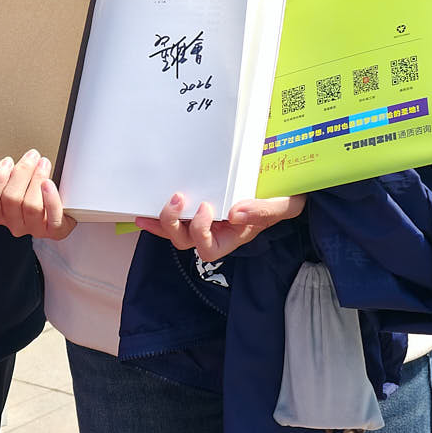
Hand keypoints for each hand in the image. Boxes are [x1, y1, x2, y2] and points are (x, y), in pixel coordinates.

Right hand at [0, 150, 77, 240]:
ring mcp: (34, 229)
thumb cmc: (36, 194)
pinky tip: (49, 184)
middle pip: (11, 199)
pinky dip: (51, 199)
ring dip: (37, 179)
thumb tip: (19, 156)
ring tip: (43, 163)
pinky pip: (53, 217)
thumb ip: (12, 174)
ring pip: (31, 206)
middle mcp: (14, 224)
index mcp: (0, 214)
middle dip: (22, 172)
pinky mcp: (55, 231)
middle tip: (32, 156)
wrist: (63, 211)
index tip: (8, 161)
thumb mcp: (17, 184)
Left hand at [135, 192, 306, 263]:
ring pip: (176, 233)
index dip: (201, 232)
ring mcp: (206, 220)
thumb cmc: (287, 197)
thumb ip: (263, 210)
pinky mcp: (198, 205)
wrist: (289, 184)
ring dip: (164, 219)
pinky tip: (142, 214)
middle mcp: (217, 232)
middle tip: (179, 198)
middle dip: (175, 224)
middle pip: (186, 242)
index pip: (209, 249)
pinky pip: (174, 219)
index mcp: (235, 236)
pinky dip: (157, 219)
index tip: (207, 207)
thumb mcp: (284, 204)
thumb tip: (235, 214)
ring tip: (162, 200)